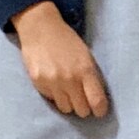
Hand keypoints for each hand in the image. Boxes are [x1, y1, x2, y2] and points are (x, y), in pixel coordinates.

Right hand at [11, 1, 110, 116]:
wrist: (40, 28)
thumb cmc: (67, 41)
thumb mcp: (86, 56)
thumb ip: (91, 77)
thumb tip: (96, 100)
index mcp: (85, 70)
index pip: (96, 102)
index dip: (100, 110)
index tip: (99, 110)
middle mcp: (69, 79)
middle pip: (81, 110)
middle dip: (84, 107)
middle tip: (82, 99)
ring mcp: (52, 82)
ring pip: (66, 108)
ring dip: (69, 103)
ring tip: (67, 91)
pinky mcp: (38, 83)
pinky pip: (52, 100)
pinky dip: (55, 95)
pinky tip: (55, 83)